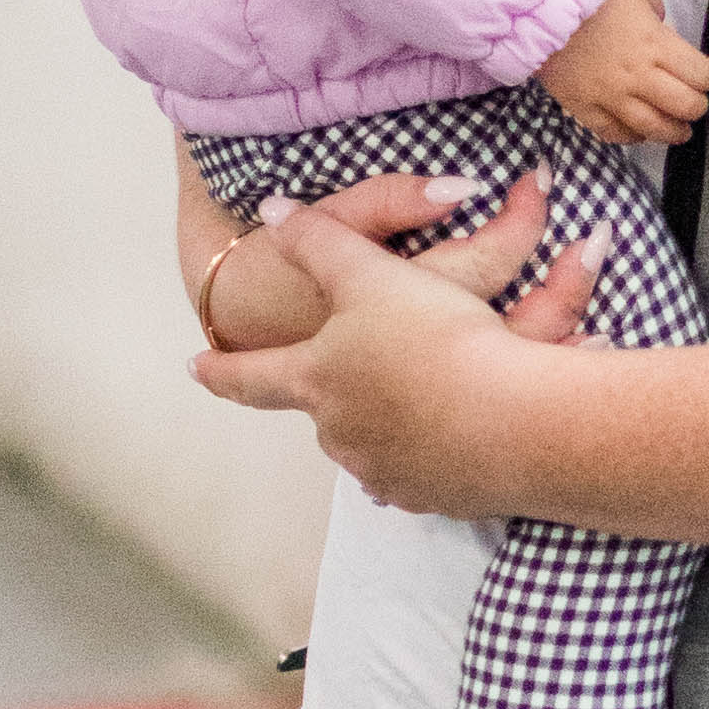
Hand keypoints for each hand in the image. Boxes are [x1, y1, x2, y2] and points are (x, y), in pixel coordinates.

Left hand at [191, 169, 602, 511]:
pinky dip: (430, 451)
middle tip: (348, 377)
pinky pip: (421, 470)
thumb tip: (271, 212)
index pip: (251, 376)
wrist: (515, 421)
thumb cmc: (435, 340)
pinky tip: (454, 434)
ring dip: (385, 423)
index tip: (192, 365)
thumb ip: (317, 240)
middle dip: (332, 395)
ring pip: (372, 444)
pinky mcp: (436, 496)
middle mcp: (341, 434)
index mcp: (317, 380)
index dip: (221, 367)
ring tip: (412, 403)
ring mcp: (386, 471)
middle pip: (321, 412)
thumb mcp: (370, 273)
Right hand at [537, 0, 708, 148]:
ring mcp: (610, 96)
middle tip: (695, 103)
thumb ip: (655, 5)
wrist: (539, 6)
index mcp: (656, 44)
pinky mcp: (584, 107)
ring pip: (653, 128)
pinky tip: (639, 132)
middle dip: (697, 106)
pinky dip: (632, 137)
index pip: (701, 75)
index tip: (707, 74)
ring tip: (679, 131)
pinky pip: (614, 133)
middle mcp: (637, 76)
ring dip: (673, 132)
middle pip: (685, 106)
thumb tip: (661, 24)